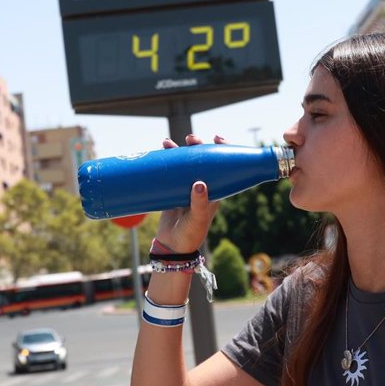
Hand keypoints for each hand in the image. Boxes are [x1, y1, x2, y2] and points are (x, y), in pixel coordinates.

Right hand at [155, 134, 226, 252]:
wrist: (172, 247)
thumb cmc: (190, 235)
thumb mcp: (197, 219)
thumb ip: (200, 203)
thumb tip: (200, 183)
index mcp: (215, 190)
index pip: (223, 165)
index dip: (223, 150)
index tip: (217, 138)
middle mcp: (203, 186)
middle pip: (202, 160)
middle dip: (197, 146)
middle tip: (190, 139)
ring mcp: (186, 188)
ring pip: (185, 163)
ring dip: (179, 151)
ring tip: (169, 143)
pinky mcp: (172, 191)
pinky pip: (170, 172)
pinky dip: (166, 160)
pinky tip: (161, 150)